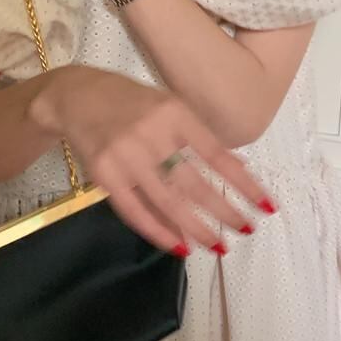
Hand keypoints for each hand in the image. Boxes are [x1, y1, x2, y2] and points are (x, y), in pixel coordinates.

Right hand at [38, 64, 274, 253]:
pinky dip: (158, 231)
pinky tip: (179, 245)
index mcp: (175, 113)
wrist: (75, 95)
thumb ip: (198, 136)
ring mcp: (125, 155)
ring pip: (167, 201)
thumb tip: (237, 170)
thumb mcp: (169, 106)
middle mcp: (151, 133)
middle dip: (224, 211)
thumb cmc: (131, 101)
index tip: (265, 205)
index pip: (217, 155)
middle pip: (194, 183)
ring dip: (196, 228)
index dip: (244, 183)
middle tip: (246, 229)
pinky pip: (135, 211)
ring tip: (218, 245)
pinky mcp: (103, 175)